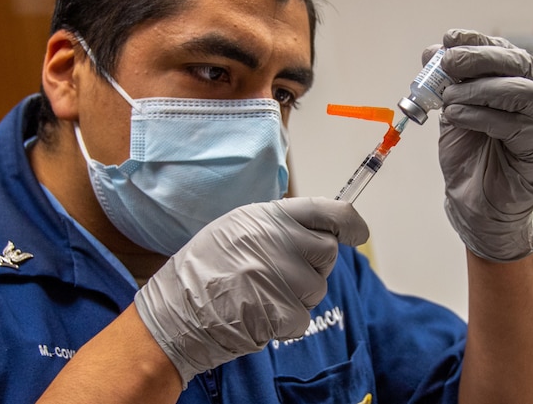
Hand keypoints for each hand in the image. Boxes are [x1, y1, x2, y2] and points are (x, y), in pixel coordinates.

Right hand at [133, 197, 368, 384]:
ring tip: (262, 295)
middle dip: (315, 266)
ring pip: (318, 288)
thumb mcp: (237, 228)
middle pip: (327, 253)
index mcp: (267, 217)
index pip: (327, 210)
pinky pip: (303, 318)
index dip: (350, 223)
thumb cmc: (205, 269)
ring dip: (299, 297)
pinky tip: (258, 314)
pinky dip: (286, 322)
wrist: (174, 311)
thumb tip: (322, 230)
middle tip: (284, 275)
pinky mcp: (279, 311)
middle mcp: (277, 241)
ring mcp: (279, 276)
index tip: (359, 233)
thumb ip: (279, 225)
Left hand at [431, 29, 532, 261]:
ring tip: (448, 99)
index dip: (477, 41)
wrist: (478, 204)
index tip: (449, 38)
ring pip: (520, 89)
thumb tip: (432, 52)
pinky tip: (455, 118)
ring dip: (478, 90)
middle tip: (448, 63)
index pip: (504, 50)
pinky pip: (513, 122)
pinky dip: (479, 116)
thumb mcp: (455, 112)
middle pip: (518, 62)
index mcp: (521, 82)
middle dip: (479, 58)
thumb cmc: (471, 157)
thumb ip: (450, 84)